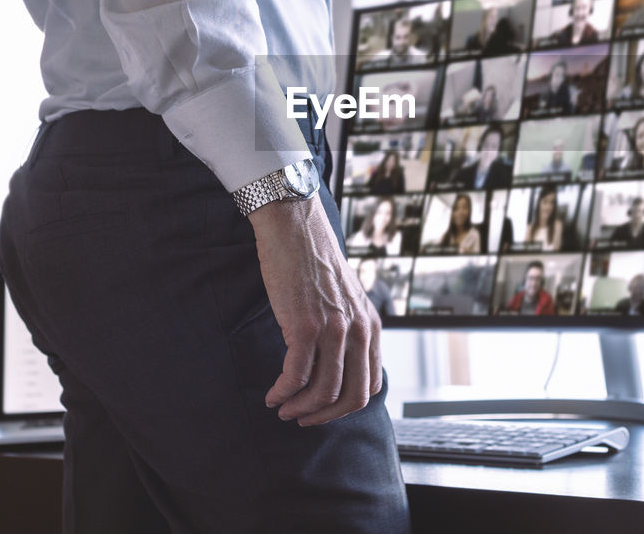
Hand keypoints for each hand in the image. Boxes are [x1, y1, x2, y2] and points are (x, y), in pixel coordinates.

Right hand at [252, 195, 381, 425]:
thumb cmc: (313, 260)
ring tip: (282, 408)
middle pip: (351, 396)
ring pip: (323, 391)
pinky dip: (283, 392)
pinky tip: (272, 395)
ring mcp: (334, 329)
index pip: (370, 384)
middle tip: (301, 418)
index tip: (323, 409)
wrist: (294, 226)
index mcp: (371, 326)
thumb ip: (348, 328)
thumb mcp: (345, 298)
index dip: (345, 406)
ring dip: (301, 408)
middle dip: (324, 416)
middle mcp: (359, 330)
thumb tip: (335, 362)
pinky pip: (296, 375)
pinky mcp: (305, 325)